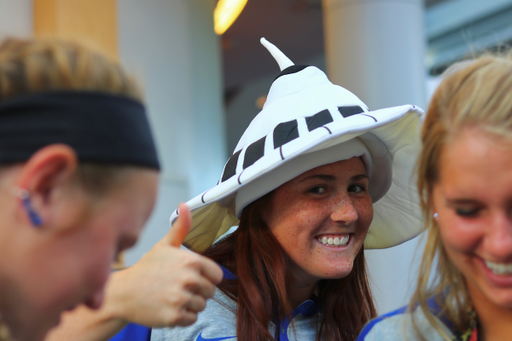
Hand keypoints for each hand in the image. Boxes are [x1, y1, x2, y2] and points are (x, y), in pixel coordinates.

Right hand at [105, 203, 222, 326]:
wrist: (123, 293)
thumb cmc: (147, 268)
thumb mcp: (165, 245)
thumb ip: (181, 227)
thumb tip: (185, 205)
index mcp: (191, 261)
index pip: (217, 276)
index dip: (205, 278)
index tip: (190, 277)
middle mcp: (189, 279)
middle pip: (210, 292)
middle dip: (197, 292)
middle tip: (176, 287)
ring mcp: (181, 299)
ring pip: (201, 306)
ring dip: (189, 305)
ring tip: (171, 297)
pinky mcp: (174, 317)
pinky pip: (191, 319)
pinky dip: (182, 317)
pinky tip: (167, 307)